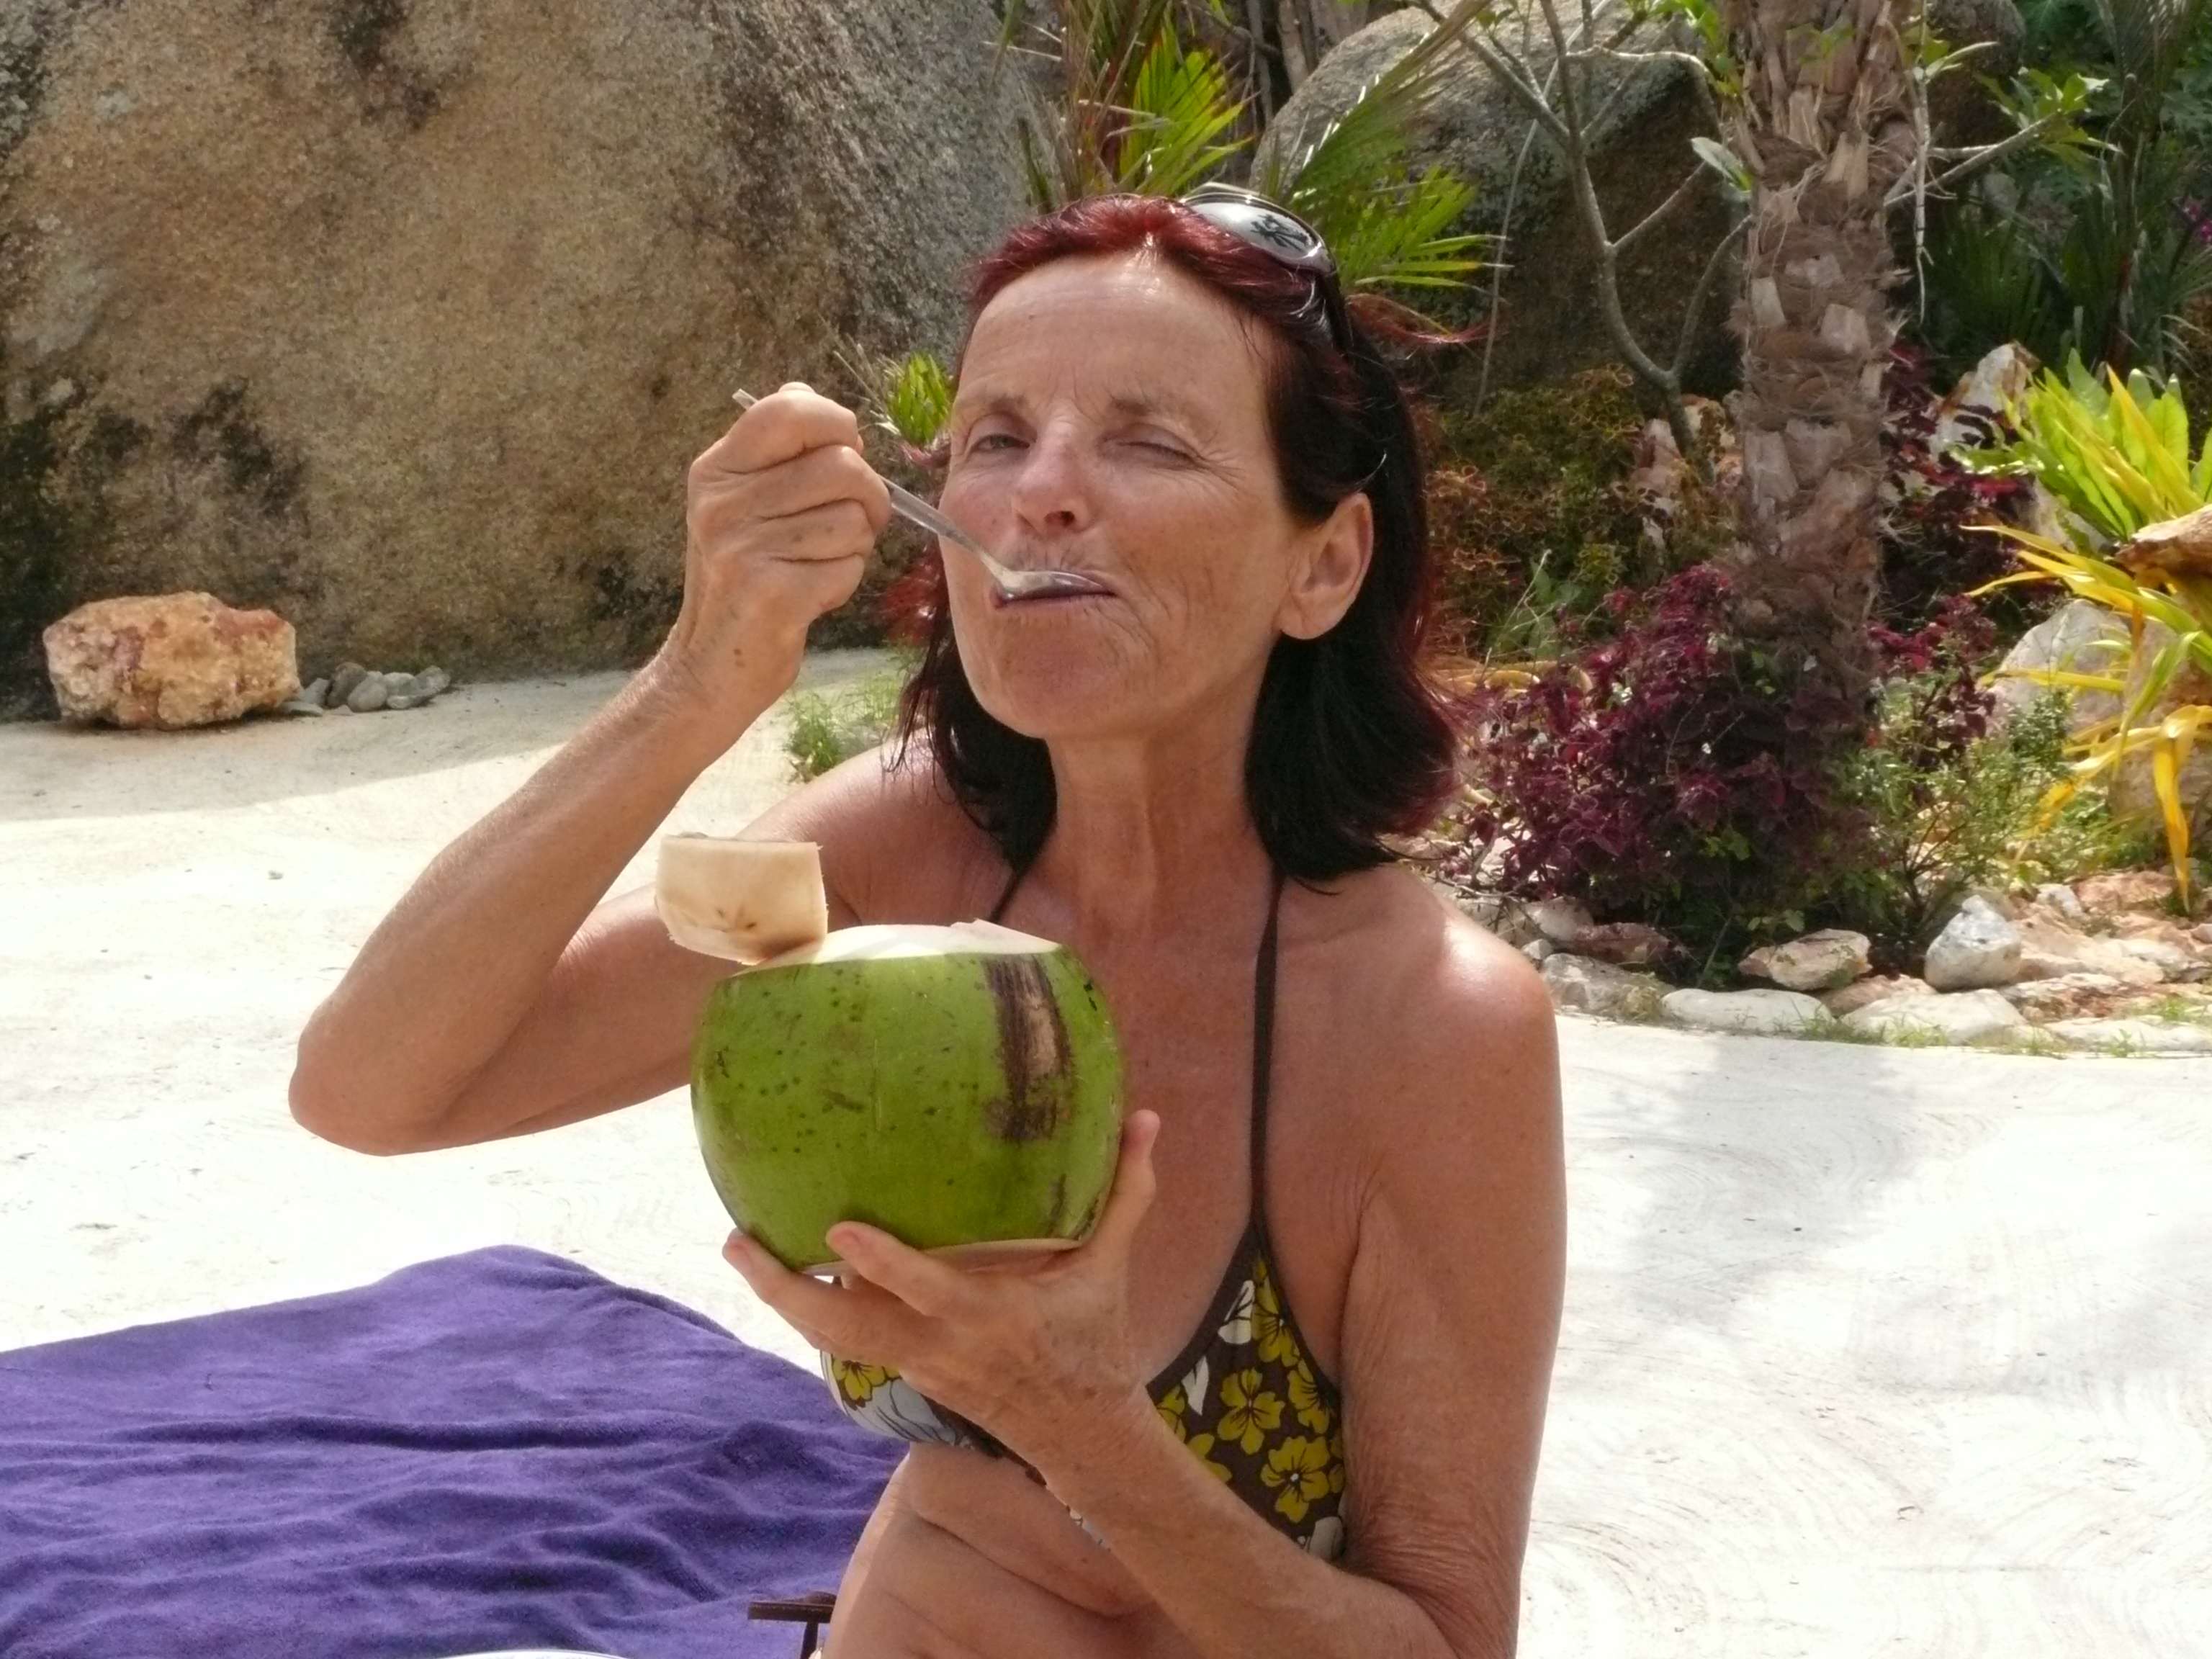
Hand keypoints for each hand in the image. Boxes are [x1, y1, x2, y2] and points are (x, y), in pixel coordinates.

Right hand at [653, 382, 891, 722]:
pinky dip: (843, 583)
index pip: (790, 408)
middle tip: (850, 525)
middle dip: (868, 497)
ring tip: (817, 564)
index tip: (843, 455)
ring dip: (854, 546)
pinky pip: (848, 566)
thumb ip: (774, 452)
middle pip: (844, 465)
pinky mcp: (772, 593)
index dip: (838, 426)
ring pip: (853, 518)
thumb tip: (806, 395)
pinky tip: (810, 597)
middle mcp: (723, 502)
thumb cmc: (743, 579)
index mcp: (717, 469)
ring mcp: (743, 548)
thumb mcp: (740, 504)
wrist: (710, 666)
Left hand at [725, 1112, 1164, 1471]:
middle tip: (735, 1240)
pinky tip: (783, 1273)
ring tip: (740, 1249)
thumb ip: (1126, 1192)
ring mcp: (916, 1363)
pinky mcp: (907, 1371)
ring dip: (783, 1299)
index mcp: (987, 1317)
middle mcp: (939, 1345)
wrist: (1079, 1431)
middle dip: (785, 1289)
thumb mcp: (1112, 1267)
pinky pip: (847, 1342)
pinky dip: (811, 1311)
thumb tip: (1147, 1118)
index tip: (837, 1230)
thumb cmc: (1094, 1339)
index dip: (880, 1265)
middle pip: (843, 1330)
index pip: (925, 1291)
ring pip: (832, 1341)